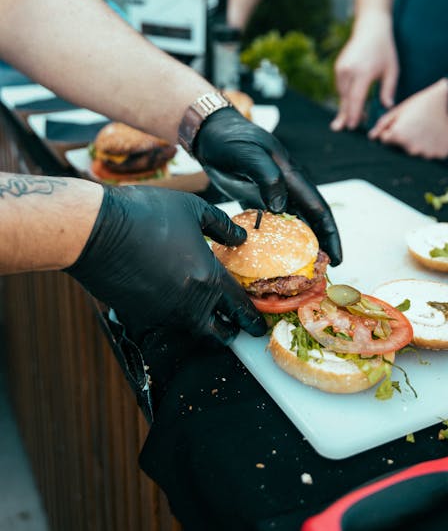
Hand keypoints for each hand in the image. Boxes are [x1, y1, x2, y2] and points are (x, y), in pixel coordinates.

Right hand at [66, 186, 266, 343]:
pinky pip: (162, 323)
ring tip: (204, 313)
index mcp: (206, 277)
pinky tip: (168, 299)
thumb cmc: (146, 213)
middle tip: (234, 328)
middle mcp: (188, 303)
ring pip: (189, 329)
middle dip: (228, 331)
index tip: (257, 326)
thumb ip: (221, 226)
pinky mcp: (137, 315)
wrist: (96, 229)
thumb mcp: (193, 209)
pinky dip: (170, 316)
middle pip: (216, 332)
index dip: (250, 318)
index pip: (237, 306)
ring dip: (200, 324)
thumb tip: (239, 237)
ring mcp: (161, 313)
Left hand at [193, 107, 341, 264]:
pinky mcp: (256, 196)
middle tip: (321, 272)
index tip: (336, 258)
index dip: (329, 234)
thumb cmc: (229, 140)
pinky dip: (274, 238)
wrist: (210, 131)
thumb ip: (266, 177)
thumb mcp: (247, 155)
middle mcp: (286, 186)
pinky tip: (270, 256)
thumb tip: (281, 208)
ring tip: (298, 270)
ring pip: (292, 223)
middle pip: (310, 219)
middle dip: (318, 244)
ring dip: (298, 244)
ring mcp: (272, 192)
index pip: (318, 208)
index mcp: (291, 175)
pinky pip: (271, 222)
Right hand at [331, 11, 398, 130]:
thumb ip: (388, 90)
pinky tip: (351, 103)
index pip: (356, 98)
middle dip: (345, 115)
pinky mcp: (338, 67)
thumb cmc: (385, 50)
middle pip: (345, 99)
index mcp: (364, 73)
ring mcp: (341, 69)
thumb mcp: (392, 70)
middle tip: (341, 129)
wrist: (370, 28)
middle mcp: (349, 71)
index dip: (354, 114)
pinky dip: (344, 96)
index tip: (352, 126)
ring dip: (346, 106)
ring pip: (341, 94)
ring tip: (350, 120)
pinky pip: (340, 86)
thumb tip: (387, 108)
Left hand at [368, 80, 447, 158]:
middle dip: (405, 138)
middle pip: (402, 147)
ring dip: (420, 143)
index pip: (386, 140)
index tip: (402, 121)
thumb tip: (372, 136)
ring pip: (418, 151)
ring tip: (428, 127)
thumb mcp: (400, 110)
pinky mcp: (440, 155)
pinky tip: (437, 132)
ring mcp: (427, 153)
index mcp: (398, 136)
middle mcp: (411, 148)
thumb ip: (383, 124)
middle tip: (418, 123)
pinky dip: (433, 145)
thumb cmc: (424, 103)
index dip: (391, 130)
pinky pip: (432, 152)